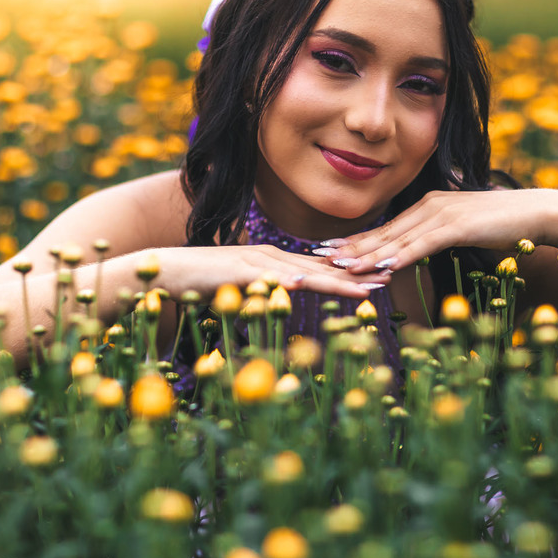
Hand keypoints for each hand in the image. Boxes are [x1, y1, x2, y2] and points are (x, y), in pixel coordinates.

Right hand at [148, 244, 391, 298]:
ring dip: (334, 280)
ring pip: (303, 271)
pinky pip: (267, 275)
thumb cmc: (202, 284)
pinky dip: (288, 280)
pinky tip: (308, 285)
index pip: (320, 269)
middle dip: (356, 274)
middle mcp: (270, 255)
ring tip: (364, 288)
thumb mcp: (242, 291)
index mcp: (274, 261)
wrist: (166, 270)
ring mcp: (255, 260)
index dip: (351, 274)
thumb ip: (264, 294)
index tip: (380, 278)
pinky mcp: (237, 268)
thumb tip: (281, 303)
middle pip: (321, 268)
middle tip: (390, 277)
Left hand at [312, 189, 539, 273]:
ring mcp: (441, 214)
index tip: (330, 250)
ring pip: (396, 239)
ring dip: (366, 254)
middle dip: (350, 247)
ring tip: (339, 266)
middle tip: (318, 257)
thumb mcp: (464, 230)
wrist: (536, 212)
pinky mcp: (456, 225)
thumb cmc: (503, 225)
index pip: (386, 228)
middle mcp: (430, 206)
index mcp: (429, 207)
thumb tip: (422, 251)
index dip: (356, 240)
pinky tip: (381, 268)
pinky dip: (399, 256)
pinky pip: (421, 244)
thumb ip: (440, 237)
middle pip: (383, 232)